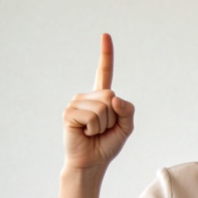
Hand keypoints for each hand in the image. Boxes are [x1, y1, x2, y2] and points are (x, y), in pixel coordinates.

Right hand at [62, 33, 134, 171]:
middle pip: (111, 96)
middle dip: (113, 117)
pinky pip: (92, 116)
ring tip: (93, 132)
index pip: (104, 72)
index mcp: (101, 97)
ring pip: (103, 107)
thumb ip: (128, 110)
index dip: (106, 54)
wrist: (92, 162)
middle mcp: (88, 96)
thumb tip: (113, 98)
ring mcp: (76, 103)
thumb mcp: (126, 127)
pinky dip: (94, 129)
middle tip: (103, 129)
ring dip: (103, 125)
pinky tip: (85, 133)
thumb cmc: (107, 144)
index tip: (105, 35)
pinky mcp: (69, 113)